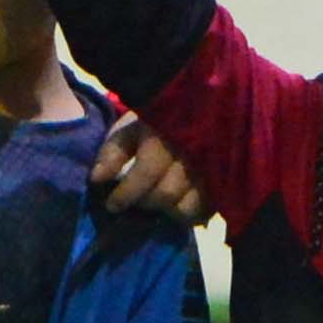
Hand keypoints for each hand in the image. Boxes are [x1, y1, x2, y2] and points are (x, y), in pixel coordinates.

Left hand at [90, 115, 212, 228]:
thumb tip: (96, 179)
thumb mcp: (132, 126)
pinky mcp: (226, 184)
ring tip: (159, 202)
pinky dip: (190, 215)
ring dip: (168, 211)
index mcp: (168, 133)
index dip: (125, 194)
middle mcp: (194, 152)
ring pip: (188, 208)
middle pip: (166, 194)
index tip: (111, 205)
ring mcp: (214, 170)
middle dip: (145, 203)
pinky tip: (180, 204)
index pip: (146, 172)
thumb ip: (113, 151)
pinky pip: (206, 212)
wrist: (202, 107)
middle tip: (136, 201)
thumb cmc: (160, 121)